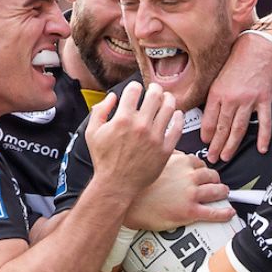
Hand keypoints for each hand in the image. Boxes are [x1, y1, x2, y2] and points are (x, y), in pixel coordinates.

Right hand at [87, 82, 183, 197]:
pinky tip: (176, 114)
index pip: (134, 90)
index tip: (136, 89)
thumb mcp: (92, 133)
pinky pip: (177, 128)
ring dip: (169, 99)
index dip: (135, 87)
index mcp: (122, 119)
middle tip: (155, 89)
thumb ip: (100, 111)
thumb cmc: (104, 161)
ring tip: (167, 98)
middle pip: (155, 95)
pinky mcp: (165, 149)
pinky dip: (178, 117)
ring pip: (169, 108)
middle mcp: (140, 126)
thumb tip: (112, 97)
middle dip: (155, 88)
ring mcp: (155, 137)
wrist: (116, 185)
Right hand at [125, 151, 233, 229]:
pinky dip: (224, 213)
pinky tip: (229, 212)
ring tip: (223, 195)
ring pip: (217, 191)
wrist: (129, 205)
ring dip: (222, 193)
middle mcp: (188, 176)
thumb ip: (166, 156)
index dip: (203, 170)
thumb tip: (175, 151)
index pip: (199, 163)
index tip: (204, 174)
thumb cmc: (138, 186)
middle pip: (211, 175)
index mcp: (180, 162)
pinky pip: (214, 212)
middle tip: (215, 184)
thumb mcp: (152, 162)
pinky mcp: (190, 211)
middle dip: (215, 180)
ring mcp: (191, 194)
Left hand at [201, 31, 271, 161]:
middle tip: (212, 158)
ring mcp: (248, 100)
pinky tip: (262, 148)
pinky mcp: (264, 99)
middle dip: (216, 145)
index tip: (205, 144)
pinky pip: (264, 122)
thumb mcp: (217, 76)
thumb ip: (213, 96)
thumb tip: (206, 114)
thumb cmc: (235, 59)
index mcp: (216, 93)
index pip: (209, 120)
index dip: (206, 134)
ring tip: (226, 156)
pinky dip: (263, 136)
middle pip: (222, 128)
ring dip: (232, 145)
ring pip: (239, 128)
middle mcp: (231, 98)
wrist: (257, 46)